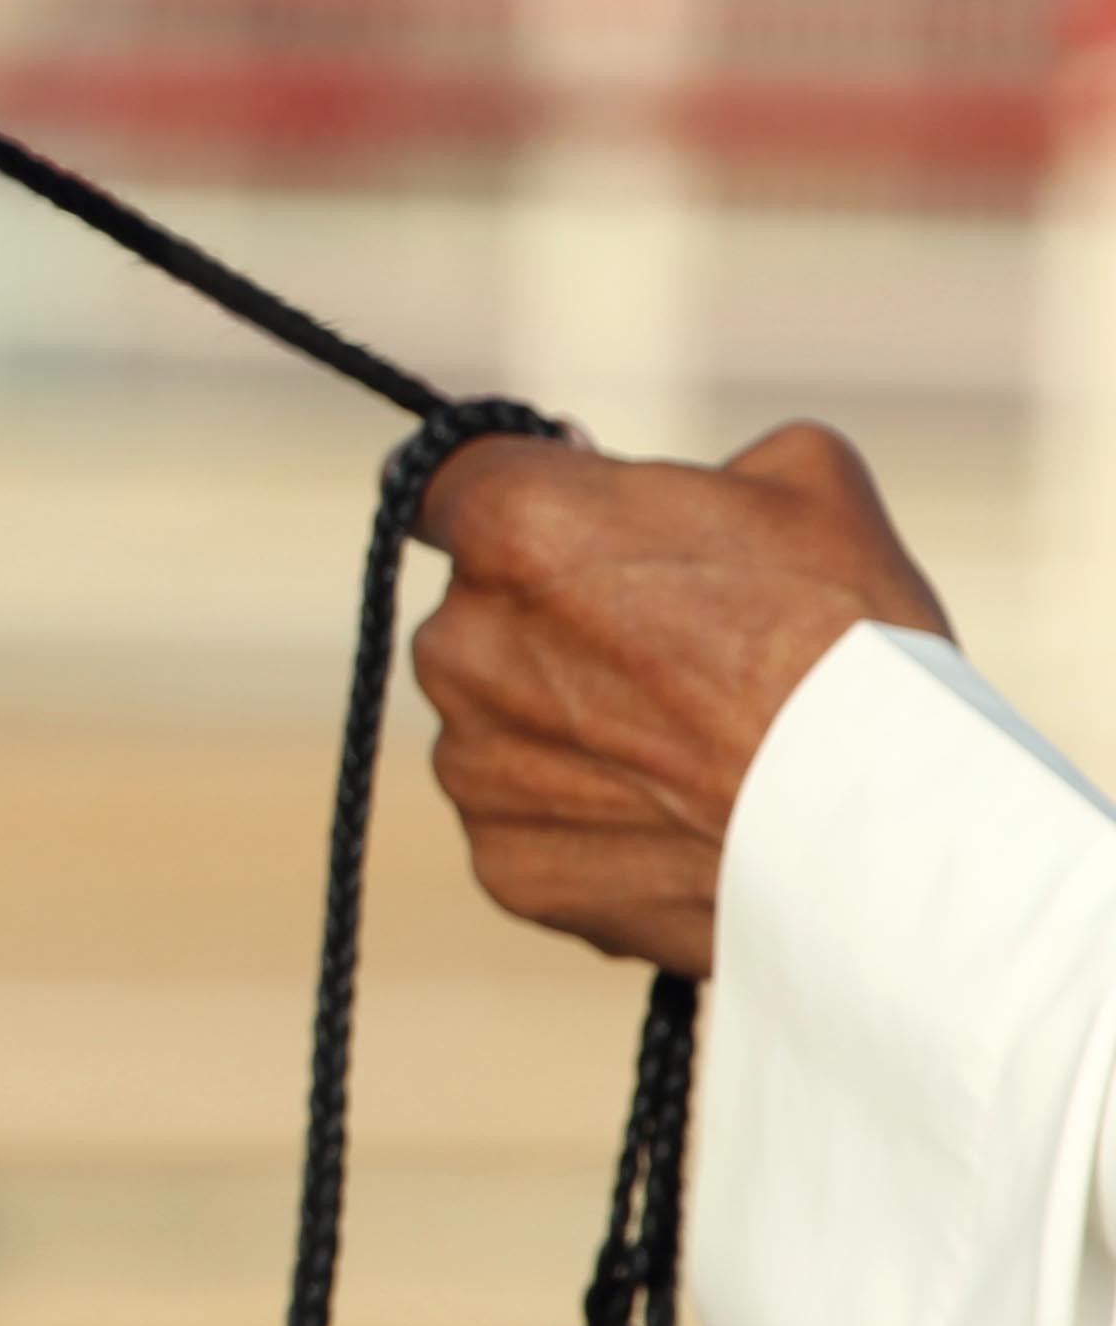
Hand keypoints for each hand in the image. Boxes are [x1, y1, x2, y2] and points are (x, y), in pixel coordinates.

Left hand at [409, 422, 951, 977]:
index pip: (442, 484)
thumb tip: (622, 475)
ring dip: (572, 727)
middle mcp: (460, 641)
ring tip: (695, 752)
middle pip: (486, 612)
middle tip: (678, 658)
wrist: (883, 839)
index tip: (546, 521)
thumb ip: (692, 463)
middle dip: (560, 624)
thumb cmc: (849, 646)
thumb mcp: (804, 478)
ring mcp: (473, 761)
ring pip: (503, 722)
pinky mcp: (505, 862)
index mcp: (513, 524)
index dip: (497, 496)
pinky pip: (532, 822)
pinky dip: (591, 822)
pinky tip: (680, 822)